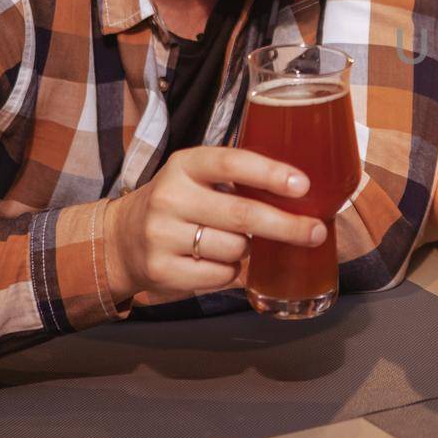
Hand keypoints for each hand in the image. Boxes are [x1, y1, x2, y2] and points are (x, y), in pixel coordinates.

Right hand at [103, 146, 324, 300]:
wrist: (120, 239)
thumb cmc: (180, 203)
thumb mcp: (198, 177)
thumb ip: (238, 177)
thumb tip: (303, 192)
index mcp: (185, 165)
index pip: (231, 162)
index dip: (269, 173)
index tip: (303, 184)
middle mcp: (170, 196)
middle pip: (242, 214)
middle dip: (286, 225)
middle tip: (316, 232)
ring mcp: (161, 235)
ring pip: (235, 248)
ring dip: (248, 249)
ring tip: (232, 241)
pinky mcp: (161, 269)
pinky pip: (220, 275)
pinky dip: (231, 270)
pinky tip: (216, 260)